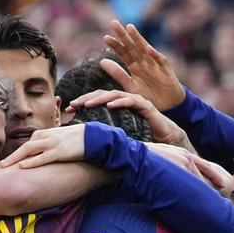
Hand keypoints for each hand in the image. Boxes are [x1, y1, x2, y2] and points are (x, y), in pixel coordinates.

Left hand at [1, 124, 86, 168]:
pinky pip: (42, 157)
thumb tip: (41, 156)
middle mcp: (46, 137)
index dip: (17, 155)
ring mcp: (52, 144)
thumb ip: (48, 146)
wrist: (93, 137)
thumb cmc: (77, 140)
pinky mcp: (60, 151)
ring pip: (29, 151)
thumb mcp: (59, 140)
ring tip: (5, 167)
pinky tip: (22, 166)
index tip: (8, 164)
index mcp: (45, 134)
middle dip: (11, 157)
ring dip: (16, 159)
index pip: (27, 144)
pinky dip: (31, 162)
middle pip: (24, 147)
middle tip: (0, 166)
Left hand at [67, 89, 191, 147]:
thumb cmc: (141, 134)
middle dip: (86, 98)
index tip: (69, 108)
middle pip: (102, 94)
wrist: (164, 137)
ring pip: (114, 95)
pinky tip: (110, 105)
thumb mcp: (119, 132)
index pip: (96, 99)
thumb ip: (105, 131)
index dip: (82, 101)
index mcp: (116, 104)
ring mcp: (135, 100)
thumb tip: (85, 138)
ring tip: (86, 104)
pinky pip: (131, 101)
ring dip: (99, 99)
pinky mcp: (145, 105)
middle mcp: (124, 99)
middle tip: (73, 104)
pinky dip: (120, 102)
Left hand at [102, 20, 186, 110]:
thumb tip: (101, 61)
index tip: (105, 37)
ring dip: (137, 38)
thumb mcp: (131, 86)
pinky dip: (154, 54)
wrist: (168, 106)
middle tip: (113, 23)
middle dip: (123, 35)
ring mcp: (155, 64)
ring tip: (129, 28)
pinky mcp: (166, 69)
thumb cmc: (150, 96)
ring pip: (145, 49)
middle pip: (132, 46)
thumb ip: (118, 74)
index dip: (115, 45)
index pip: (123, 52)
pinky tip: (147, 48)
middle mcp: (144, 62)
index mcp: (135, 66)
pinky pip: (160, 60)